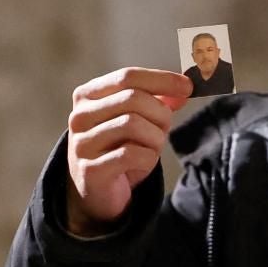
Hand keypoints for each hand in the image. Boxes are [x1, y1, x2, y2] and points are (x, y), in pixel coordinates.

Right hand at [63, 67, 192, 235]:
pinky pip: (133, 154)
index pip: (128, 76)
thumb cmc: (120, 148)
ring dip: (155, 137)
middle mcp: (80, 116)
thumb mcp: (140, 119)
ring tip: (151, 148)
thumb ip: (158, 100)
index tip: (187, 86)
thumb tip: (183, 87)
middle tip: (164, 129)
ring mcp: (82, 143)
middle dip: (160, 113)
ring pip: (133, 124)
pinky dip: (148, 158)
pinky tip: (142, 163)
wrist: (97, 189)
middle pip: (134, 99)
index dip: (161, 79)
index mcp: (88, 95)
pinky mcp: (91, 169)